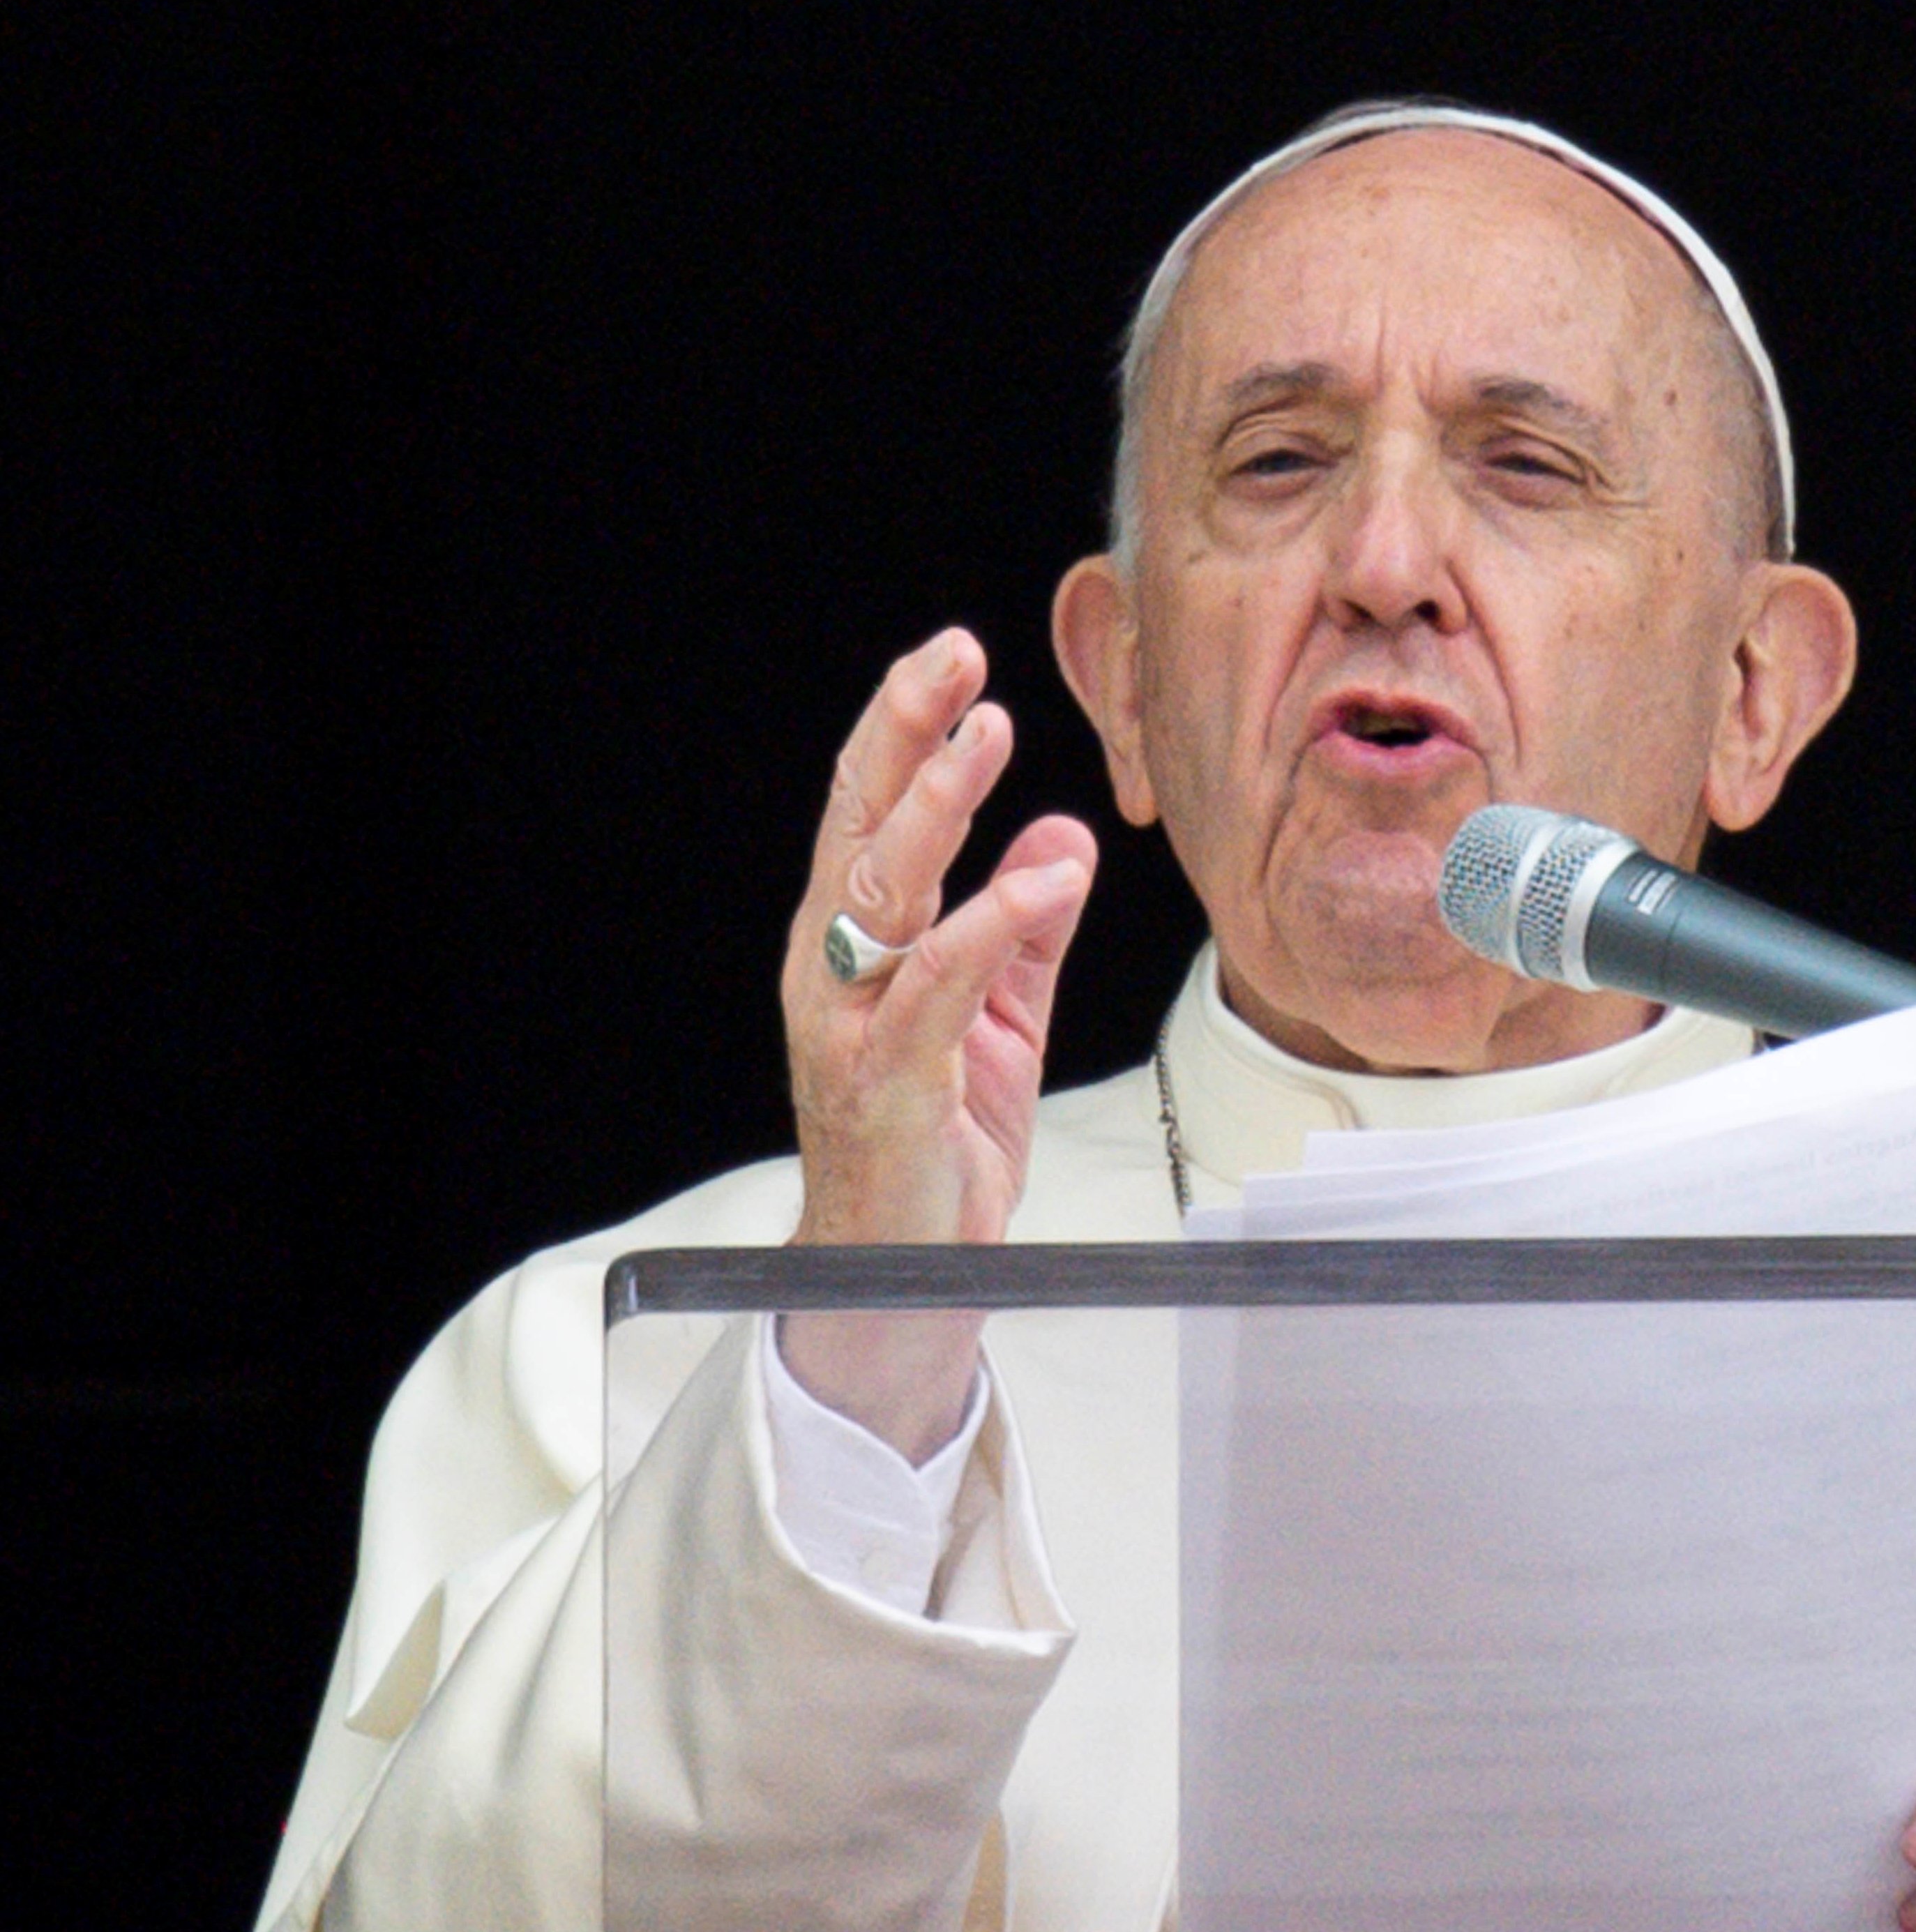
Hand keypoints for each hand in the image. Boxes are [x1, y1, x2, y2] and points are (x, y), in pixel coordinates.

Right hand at [777, 629, 1097, 1453]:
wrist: (905, 1276)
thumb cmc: (939, 1145)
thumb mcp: (1002, 1017)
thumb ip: (1029, 928)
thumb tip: (1062, 835)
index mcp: (855, 944)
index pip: (872, 815)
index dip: (908, 733)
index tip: (954, 660)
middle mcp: (836, 970)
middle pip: (861, 828)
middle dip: (904, 734)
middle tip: (953, 655)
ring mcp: (854, 1024)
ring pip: (887, 891)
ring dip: (938, 806)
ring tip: (988, 733)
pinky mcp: (893, 1080)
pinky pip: (941, 986)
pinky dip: (992, 923)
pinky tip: (1041, 875)